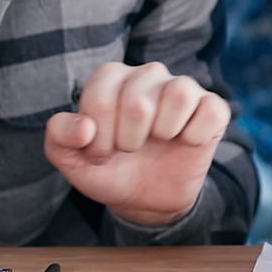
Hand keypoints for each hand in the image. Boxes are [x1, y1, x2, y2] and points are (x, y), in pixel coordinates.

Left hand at [44, 62, 228, 226]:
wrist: (143, 198)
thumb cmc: (108, 168)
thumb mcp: (71, 160)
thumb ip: (59, 137)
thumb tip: (83, 128)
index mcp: (112, 77)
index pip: (101, 98)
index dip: (98, 138)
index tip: (101, 152)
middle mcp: (148, 73)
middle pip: (137, 102)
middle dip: (128, 141)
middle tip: (129, 150)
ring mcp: (182, 87)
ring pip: (177, 95)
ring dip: (162, 133)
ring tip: (157, 142)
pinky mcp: (211, 107)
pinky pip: (209, 110)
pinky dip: (195, 135)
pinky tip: (185, 142)